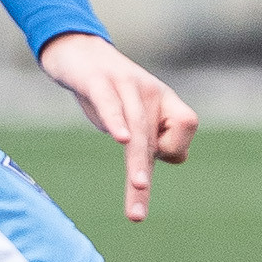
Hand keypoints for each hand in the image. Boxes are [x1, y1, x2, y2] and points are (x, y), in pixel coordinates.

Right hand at [34, 31, 198, 222]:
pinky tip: (120, 137)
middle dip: (144, 175)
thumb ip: (149, 139)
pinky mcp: (98, 80)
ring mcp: (125, 84)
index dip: (170, 150)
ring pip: (136, 126)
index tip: (148, 157)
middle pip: (155, 139)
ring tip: (138, 185)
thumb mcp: (132, 116)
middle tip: (137, 213)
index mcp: (163, 102)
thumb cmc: (107, 89)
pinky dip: (116, 119)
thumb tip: (170, 160)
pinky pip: (110, 100)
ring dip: (137, 159)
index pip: (184, 131)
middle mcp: (150, 92)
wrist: (77, 48)